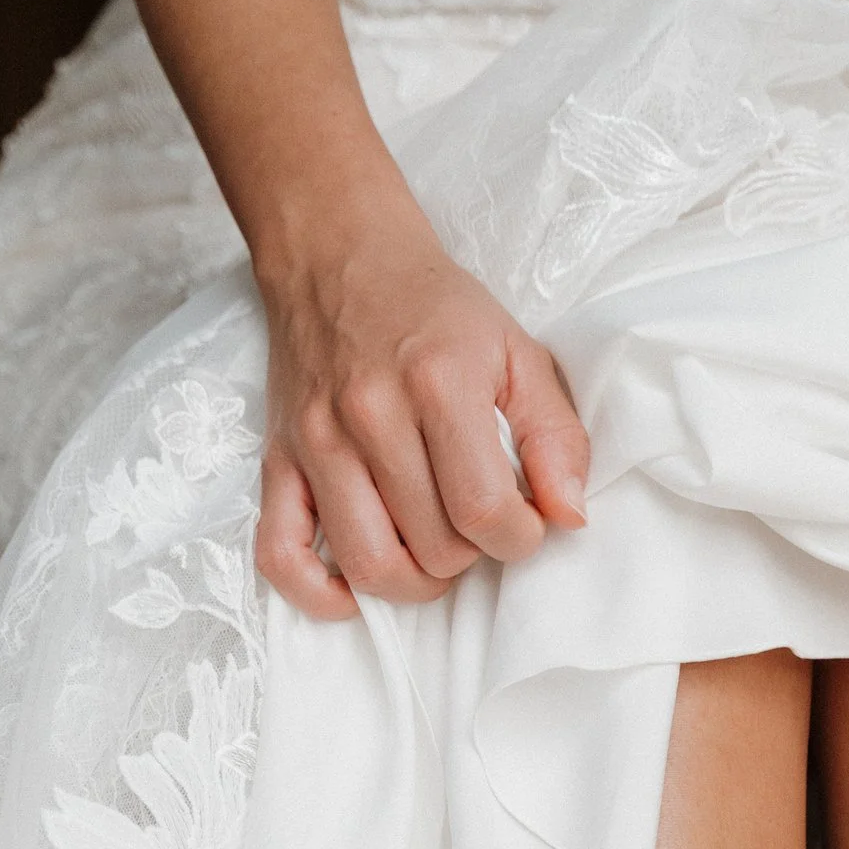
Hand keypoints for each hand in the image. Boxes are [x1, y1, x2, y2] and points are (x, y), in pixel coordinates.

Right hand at [253, 178, 590, 616]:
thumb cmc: (436, 309)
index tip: (525, 521)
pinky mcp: (278, 460)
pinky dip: (316, 594)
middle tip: (479, 521)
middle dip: (473, 554)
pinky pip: (279, 556)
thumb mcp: (518, 352)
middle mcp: (370, 418)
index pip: (484, 512)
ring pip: (369, 565)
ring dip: (416, 582)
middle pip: (434, 549)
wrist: (340, 255)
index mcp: (438, 386)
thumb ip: (556, 436)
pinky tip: (356, 589)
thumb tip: (570, 516)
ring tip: (434, 548)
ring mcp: (317, 444)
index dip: (520, 538)